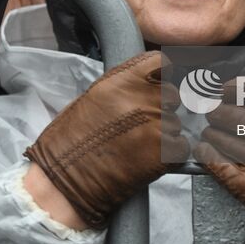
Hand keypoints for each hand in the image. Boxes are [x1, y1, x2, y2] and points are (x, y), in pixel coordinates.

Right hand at [24, 51, 187, 227]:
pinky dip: (171, 156)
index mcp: (122, 80)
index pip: (161, 62)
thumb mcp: (92, 98)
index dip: (162, 74)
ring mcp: (155, 125)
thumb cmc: (69, 141)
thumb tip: (144, 84)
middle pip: (171, 95)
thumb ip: (122, 87)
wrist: (63, 181)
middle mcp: (142, 98)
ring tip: (138, 148)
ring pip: (175, 124)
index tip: (158, 85)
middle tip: (143, 126)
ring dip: (164, 135)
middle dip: (162, 109)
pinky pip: (181, 148)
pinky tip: (149, 161)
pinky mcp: (163, 153)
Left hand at [195, 92, 244, 243]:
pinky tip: (205, 151)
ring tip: (210, 134)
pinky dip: (206, 155)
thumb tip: (244, 99)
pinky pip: (218, 165)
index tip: (225, 89)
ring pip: (220, 137)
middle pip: (231, 114)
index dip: (233, 87)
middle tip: (212, 113)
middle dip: (216, 112)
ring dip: (211, 134)